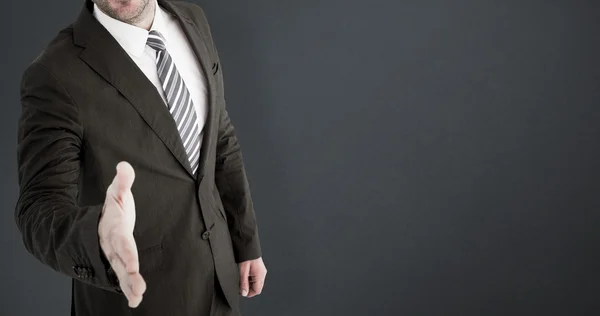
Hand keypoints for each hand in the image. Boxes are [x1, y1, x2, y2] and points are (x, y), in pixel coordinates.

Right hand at [98, 161, 145, 306]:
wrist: (98, 222)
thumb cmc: (113, 208)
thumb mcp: (117, 192)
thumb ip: (122, 181)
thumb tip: (124, 165)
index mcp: (114, 230)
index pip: (122, 243)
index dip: (127, 254)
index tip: (132, 266)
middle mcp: (113, 246)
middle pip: (120, 263)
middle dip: (128, 276)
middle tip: (138, 288)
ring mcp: (116, 257)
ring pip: (120, 274)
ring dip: (129, 286)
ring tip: (137, 299)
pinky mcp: (120, 263)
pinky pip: (123, 279)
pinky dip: (128, 290)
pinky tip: (135, 301)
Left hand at [239, 257, 266, 297]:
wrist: (248, 247)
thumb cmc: (246, 257)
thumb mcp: (243, 271)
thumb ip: (243, 283)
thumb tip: (244, 293)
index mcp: (260, 275)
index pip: (257, 291)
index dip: (249, 293)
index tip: (242, 292)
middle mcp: (263, 274)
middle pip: (257, 287)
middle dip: (249, 289)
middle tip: (241, 286)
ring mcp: (262, 271)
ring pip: (256, 283)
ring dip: (249, 284)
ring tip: (242, 279)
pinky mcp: (260, 269)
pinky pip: (256, 278)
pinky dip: (251, 279)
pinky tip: (245, 275)